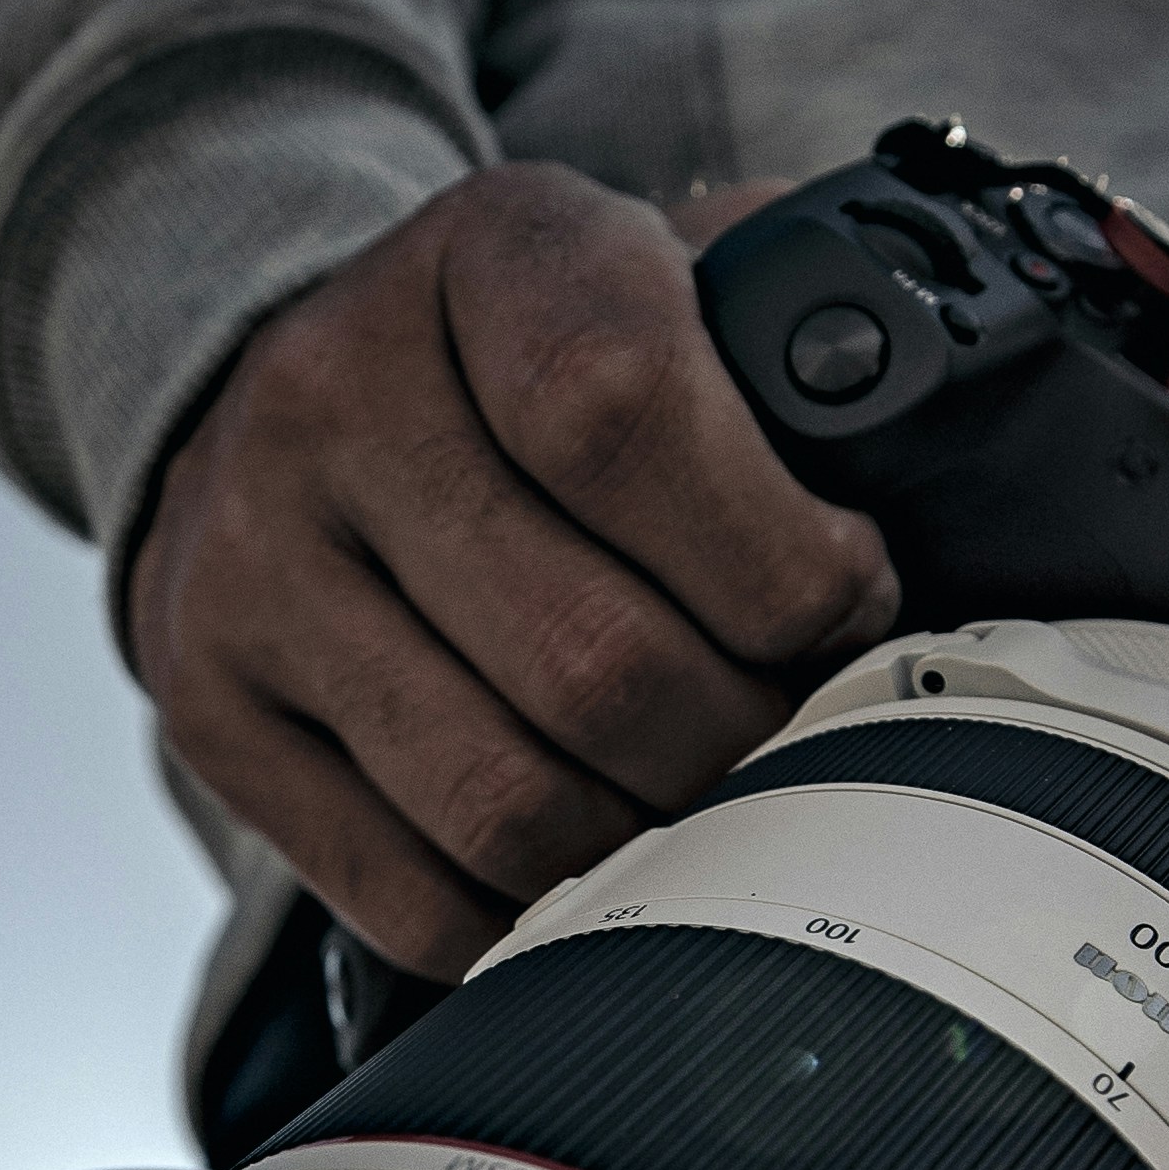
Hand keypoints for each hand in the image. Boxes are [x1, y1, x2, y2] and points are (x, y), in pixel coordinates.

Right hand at [128, 165, 898, 978]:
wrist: (268, 386)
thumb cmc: (531, 353)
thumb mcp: (659, 273)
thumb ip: (794, 338)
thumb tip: (958, 481)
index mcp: (481, 254)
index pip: (619, 411)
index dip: (776, 555)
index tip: (848, 597)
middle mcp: (333, 395)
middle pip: (588, 656)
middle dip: (747, 734)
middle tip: (804, 734)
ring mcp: (247, 566)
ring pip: (506, 801)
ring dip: (654, 840)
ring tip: (714, 799)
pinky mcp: (210, 712)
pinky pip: (410, 893)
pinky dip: (534, 915)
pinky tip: (594, 853)